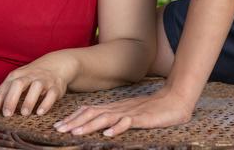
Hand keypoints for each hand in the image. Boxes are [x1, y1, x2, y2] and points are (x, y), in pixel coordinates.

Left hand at [0, 54, 75, 121]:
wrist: (56, 65)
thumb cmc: (30, 77)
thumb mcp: (14, 82)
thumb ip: (0, 95)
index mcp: (15, 77)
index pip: (2, 90)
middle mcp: (28, 77)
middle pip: (18, 84)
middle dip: (11, 99)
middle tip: (6, 114)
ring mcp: (43, 81)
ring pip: (35, 87)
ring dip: (29, 100)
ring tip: (24, 113)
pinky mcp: (55, 87)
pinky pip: (51, 94)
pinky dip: (46, 103)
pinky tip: (40, 112)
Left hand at [53, 83, 195, 137]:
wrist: (175, 100)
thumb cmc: (152, 110)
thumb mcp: (129, 114)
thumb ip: (115, 118)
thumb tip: (100, 126)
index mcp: (114, 108)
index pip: (89, 111)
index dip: (73, 118)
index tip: (59, 125)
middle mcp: (118, 109)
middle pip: (92, 114)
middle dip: (74, 122)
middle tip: (59, 129)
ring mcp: (130, 113)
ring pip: (106, 118)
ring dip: (89, 125)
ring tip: (76, 133)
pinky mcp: (142, 118)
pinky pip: (128, 123)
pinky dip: (117, 128)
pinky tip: (108, 134)